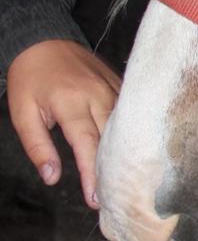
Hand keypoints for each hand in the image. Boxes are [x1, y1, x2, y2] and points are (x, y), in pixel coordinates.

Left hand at [7, 39, 121, 208]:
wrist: (44, 40)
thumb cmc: (30, 79)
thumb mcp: (22, 114)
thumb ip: (37, 147)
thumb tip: (52, 177)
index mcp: (71, 102)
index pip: (87, 144)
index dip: (93, 174)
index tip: (95, 200)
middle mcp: (97, 95)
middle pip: (112, 138)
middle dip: (113, 170)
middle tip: (114, 199)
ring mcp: (112, 88)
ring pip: (126, 127)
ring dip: (125, 154)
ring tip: (125, 181)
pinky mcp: (119, 84)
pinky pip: (129, 113)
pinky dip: (131, 134)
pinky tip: (131, 153)